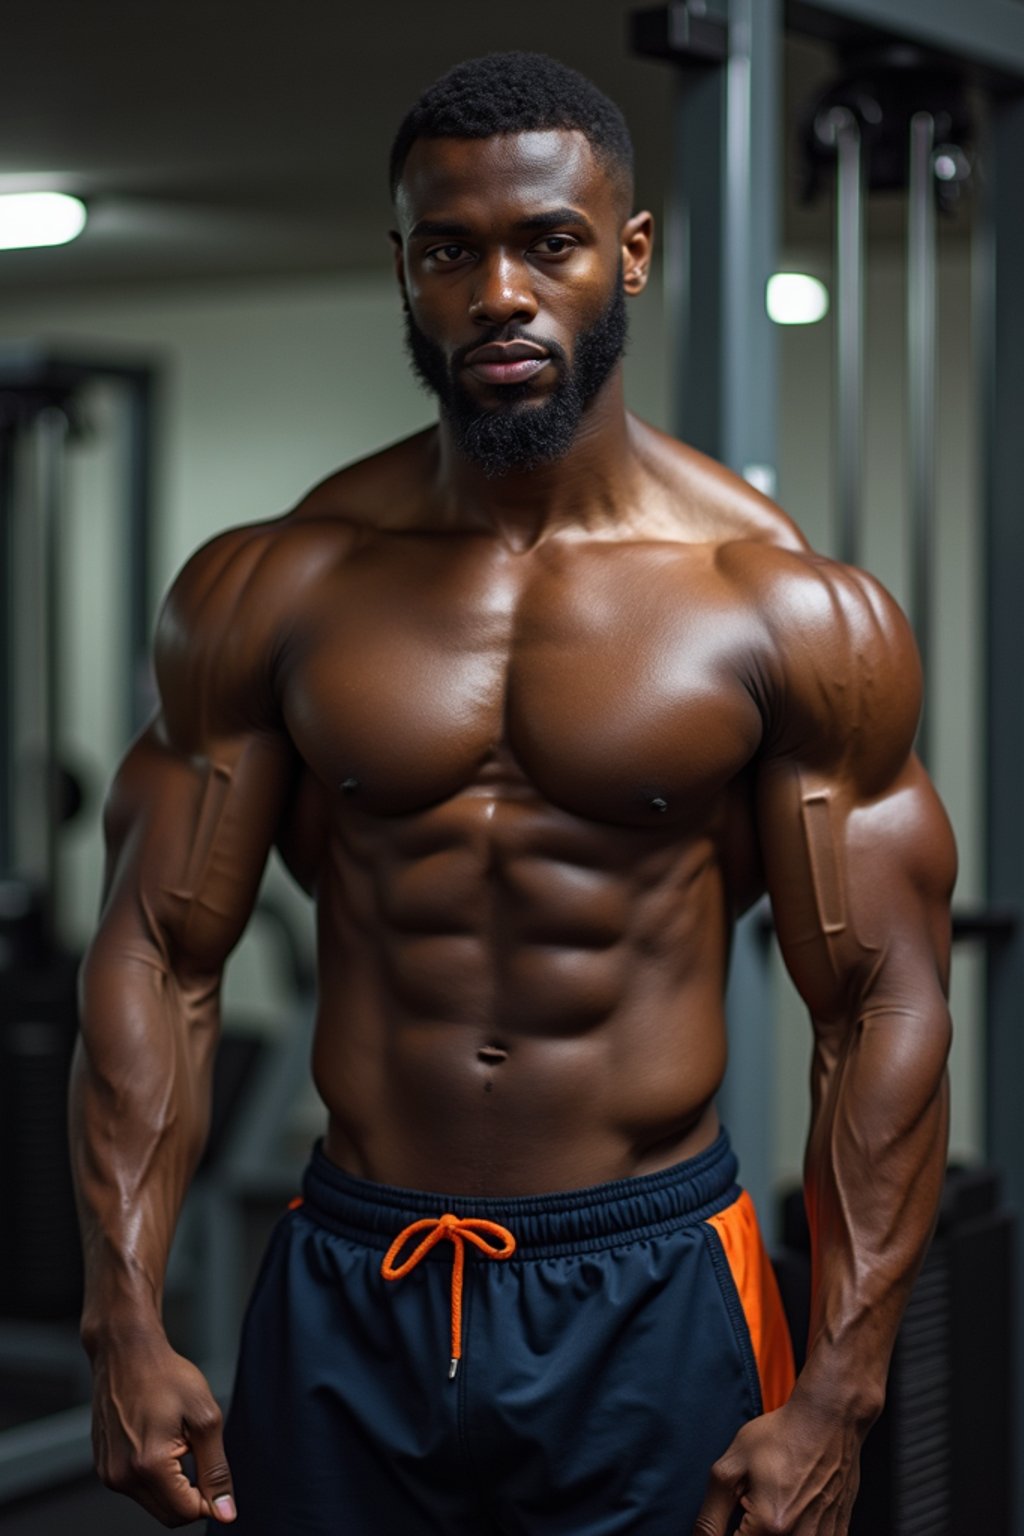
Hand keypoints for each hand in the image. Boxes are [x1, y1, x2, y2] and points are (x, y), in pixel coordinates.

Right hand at [90, 1328, 236, 1526]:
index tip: (215, 1473)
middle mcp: (121, 1476)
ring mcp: (108, 1473)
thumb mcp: (205, 1417)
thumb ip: (216, 1469)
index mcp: (149, 1465)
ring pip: (152, 1503)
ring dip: (172, 1484)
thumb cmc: (165, 1375)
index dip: (210, 1500)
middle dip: (190, 1494)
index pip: (186, 1513)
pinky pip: (135, 1488)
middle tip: (196, 1451)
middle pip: (168, 1515)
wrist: (126, 1351)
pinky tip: (157, 1439)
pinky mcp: (103, 1466)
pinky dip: (153, 1475)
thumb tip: (225, 1513)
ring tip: (176, 1440)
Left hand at [692, 1397, 862, 1535]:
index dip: (728, 1531)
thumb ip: (712, 1513)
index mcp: (771, 1525)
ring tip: (779, 1496)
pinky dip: (798, 1527)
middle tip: (756, 1496)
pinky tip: (798, 1501)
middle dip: (751, 1526)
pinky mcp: (838, 1531)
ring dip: (773, 1527)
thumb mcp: (733, 1466)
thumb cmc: (780, 1436)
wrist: (828, 1419)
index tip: (740, 1502)